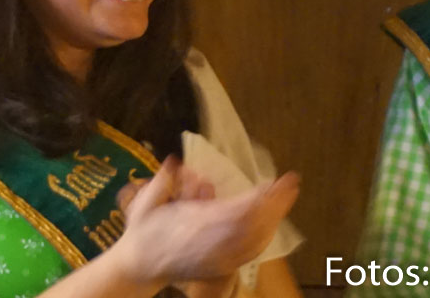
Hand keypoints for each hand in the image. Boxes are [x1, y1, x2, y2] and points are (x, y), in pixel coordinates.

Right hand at [111, 156, 299, 285]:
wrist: (138, 268)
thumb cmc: (142, 232)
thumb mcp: (144, 204)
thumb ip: (161, 183)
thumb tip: (173, 162)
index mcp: (194, 225)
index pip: (234, 212)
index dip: (256, 198)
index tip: (270, 182)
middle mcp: (211, 244)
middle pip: (252, 225)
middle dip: (275, 204)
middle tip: (291, 182)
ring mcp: (218, 258)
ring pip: (255, 239)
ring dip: (275, 217)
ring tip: (288, 195)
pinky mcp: (222, 266)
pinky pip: (250, 252)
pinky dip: (266, 234)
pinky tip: (275, 220)